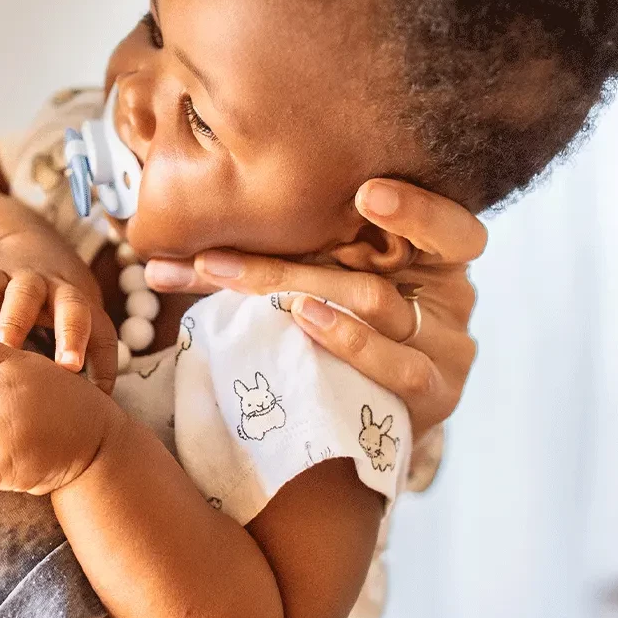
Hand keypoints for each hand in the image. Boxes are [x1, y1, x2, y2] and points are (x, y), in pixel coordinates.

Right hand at [0, 227, 119, 392]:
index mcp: (83, 308)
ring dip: (15, 322)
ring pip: (23, 296)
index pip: (101, 333)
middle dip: (70, 334)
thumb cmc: (56, 305)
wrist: (31, 243)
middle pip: (72, 308)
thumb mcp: (79, 325)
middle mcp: (59, 291)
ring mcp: (26, 280)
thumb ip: (87, 364)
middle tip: (66, 366)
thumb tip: (92, 417)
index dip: (103, 360)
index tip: (98, 391)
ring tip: (4, 348)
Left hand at [143, 179, 484, 438]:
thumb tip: (165, 253)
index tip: (364, 193)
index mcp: (435, 257)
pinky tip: (304, 319)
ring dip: (299, 290)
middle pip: (377, 268)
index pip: (452, 228)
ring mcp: (447, 350)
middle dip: (289, 260)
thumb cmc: (350, 333)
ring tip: (243, 283)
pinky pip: (395, 366)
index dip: (417, 211)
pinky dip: (347, 340)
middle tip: (215, 258)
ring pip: (374, 305)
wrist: (371, 424)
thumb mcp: (330, 282)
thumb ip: (282, 257)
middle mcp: (451, 298)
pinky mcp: (434, 397)